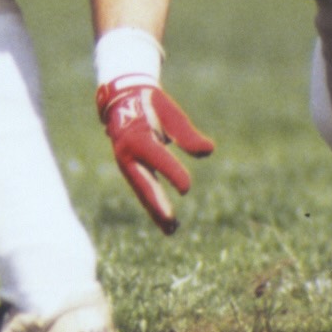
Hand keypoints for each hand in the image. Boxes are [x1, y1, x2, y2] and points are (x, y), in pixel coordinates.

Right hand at [95, 77, 215, 233]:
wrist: (122, 101)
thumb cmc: (152, 105)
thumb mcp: (170, 113)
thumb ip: (187, 133)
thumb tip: (208, 151)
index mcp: (136, 136)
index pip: (156, 157)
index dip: (171, 172)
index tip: (186, 190)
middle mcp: (127, 154)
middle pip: (144, 183)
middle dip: (157, 203)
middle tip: (171, 222)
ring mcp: (127, 164)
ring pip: (143, 192)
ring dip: (156, 211)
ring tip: (172, 230)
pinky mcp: (132, 170)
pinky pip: (143, 190)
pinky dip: (154, 206)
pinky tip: (168, 222)